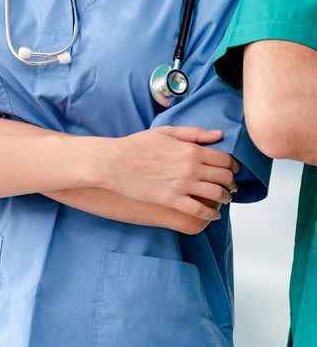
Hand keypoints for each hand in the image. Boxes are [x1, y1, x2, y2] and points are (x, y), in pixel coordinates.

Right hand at [97, 126, 238, 220]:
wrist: (113, 163)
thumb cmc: (136, 146)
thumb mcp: (166, 132)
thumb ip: (195, 133)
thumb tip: (219, 135)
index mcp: (191, 150)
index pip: (226, 159)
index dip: (234, 166)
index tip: (233, 170)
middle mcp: (191, 168)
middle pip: (225, 177)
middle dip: (232, 183)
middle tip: (231, 187)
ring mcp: (182, 185)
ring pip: (217, 194)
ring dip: (225, 198)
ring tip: (223, 199)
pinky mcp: (171, 200)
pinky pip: (199, 210)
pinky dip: (211, 214)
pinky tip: (213, 215)